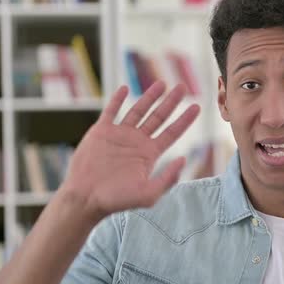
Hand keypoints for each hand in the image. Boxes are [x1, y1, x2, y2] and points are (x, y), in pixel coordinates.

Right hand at [59, 81, 199, 221]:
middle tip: (182, 86)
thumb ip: (168, 178)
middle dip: (171, 102)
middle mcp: (137, 142)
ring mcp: (119, 135)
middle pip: (158, 117)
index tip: (197, 106)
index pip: (172, 132)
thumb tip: (183, 159)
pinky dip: (117, 99)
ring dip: (149, 96)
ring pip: (137, 110)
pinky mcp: (101, 132)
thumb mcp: (149, 194)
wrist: (86, 198)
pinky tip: (125, 88)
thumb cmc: (117, 200)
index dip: (185, 119)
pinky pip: (111, 111)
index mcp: (149, 154)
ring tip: (162, 83)